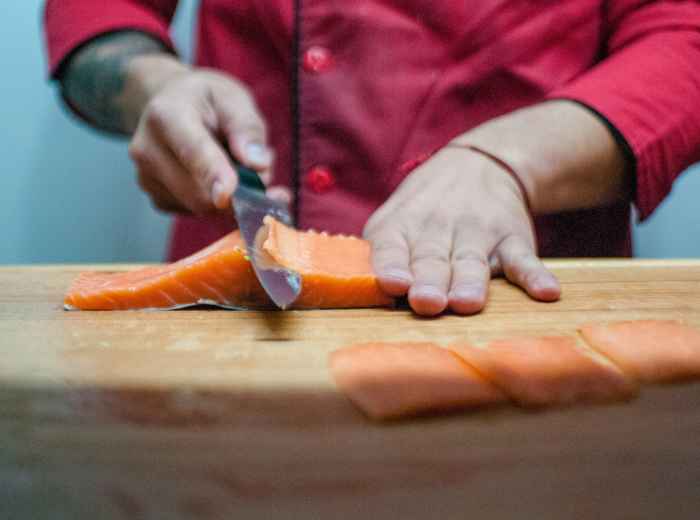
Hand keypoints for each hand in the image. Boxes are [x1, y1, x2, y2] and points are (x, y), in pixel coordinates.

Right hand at [126, 55, 287, 213]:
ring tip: (242, 169)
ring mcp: (147, 178)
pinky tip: (224, 181)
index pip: (192, 151)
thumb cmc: (208, 101)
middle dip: (239, 193)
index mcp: (166, 115)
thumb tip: (258, 164)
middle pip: (198, 192)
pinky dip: (220, 206)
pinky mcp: (158, 199)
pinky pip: (198, 214)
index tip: (229, 193)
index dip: (212, 174)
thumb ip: (247, 128)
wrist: (173, 105)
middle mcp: (148, 149)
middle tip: (270, 182)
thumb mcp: (234, 98)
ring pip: (202, 208)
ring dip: (233, 200)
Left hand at [364, 146, 560, 315]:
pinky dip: (535, 276)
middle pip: (431, 260)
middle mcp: (438, 229)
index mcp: (403, 227)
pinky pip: (524, 260)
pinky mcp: (511, 240)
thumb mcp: (393, 220)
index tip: (392, 283)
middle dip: (428, 282)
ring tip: (467, 302)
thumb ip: (382, 257)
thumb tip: (360, 296)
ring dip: (469, 282)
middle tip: (426, 302)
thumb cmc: (423, 208)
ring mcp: (478, 234)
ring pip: (472, 261)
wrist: (479, 164)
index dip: (391, 266)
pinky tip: (546, 292)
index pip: (392, 248)